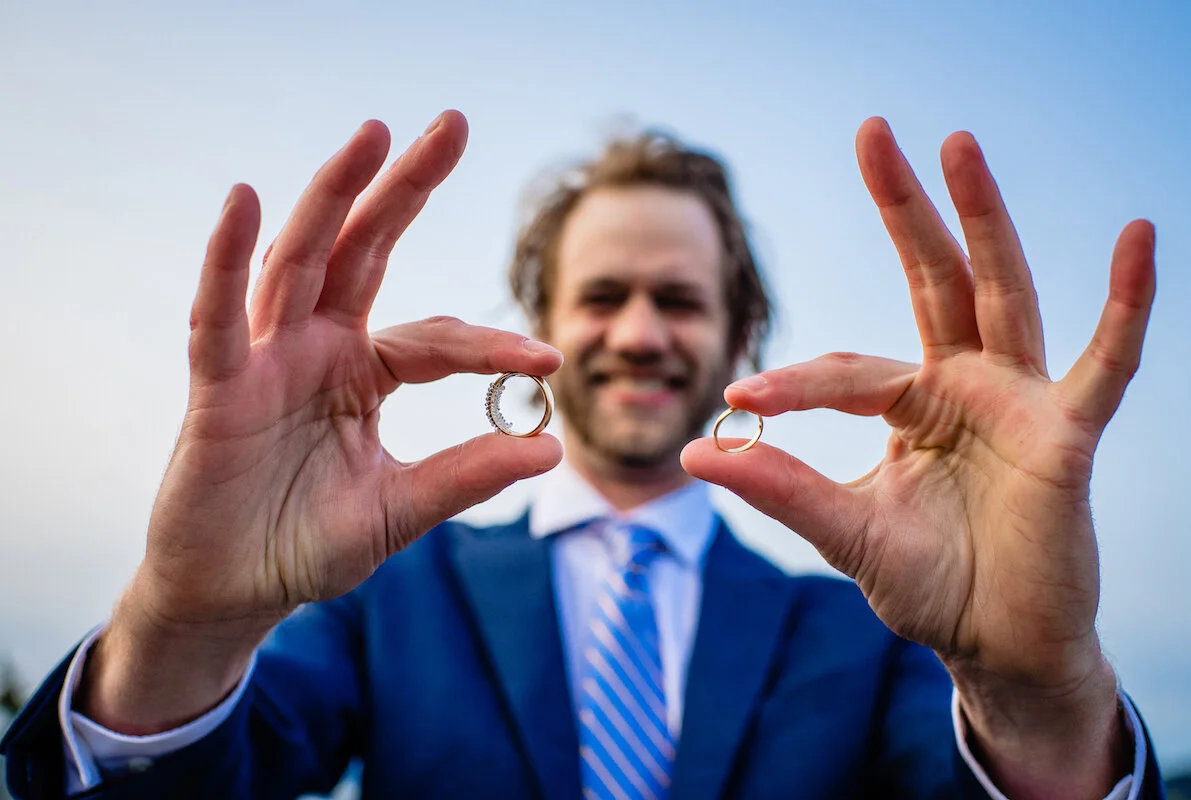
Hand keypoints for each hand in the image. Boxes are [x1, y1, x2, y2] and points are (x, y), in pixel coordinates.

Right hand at [84, 113, 562, 731]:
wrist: (236, 593)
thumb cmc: (309, 545)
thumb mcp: (403, 509)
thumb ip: (468, 474)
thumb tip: (554, 448)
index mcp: (364, 372)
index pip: (437, 338)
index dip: (490, 345)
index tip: (547, 362)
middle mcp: (317, 348)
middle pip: (364, 250)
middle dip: (405, 187)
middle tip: (453, 124)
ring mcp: (266, 360)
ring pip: (300, 262)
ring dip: (333, 196)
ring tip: (373, 134)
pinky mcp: (217, 386)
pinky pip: (218, 315)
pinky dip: (227, 259)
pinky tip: (246, 200)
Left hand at [682, 118, 1152, 795]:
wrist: (994, 646)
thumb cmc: (930, 584)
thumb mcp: (846, 531)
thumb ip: (783, 488)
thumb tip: (696, 448)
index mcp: (911, 405)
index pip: (845, 371)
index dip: (793, 384)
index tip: (740, 404)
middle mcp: (964, 386)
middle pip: (933, 279)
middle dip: (904, 208)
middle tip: (872, 130)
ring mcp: (1018, 401)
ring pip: (1000, 293)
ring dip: (982, 218)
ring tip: (958, 143)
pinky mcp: (1065, 434)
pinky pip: (1105, 360)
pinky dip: (1125, 302)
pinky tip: (1137, 236)